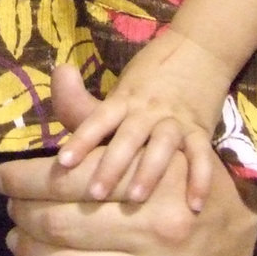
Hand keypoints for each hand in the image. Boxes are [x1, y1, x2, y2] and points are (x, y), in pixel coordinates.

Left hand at [0, 64, 256, 255]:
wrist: (245, 229)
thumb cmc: (176, 174)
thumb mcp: (142, 136)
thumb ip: (93, 112)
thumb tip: (57, 74)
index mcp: (147, 179)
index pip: (65, 177)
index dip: (22, 178)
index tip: (0, 179)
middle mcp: (156, 226)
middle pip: (63, 224)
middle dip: (25, 217)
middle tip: (11, 213)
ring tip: (20, 243)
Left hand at [56, 30, 228, 210]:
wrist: (198, 50)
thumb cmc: (151, 75)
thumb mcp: (121, 88)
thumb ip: (93, 104)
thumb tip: (55, 79)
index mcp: (124, 99)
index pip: (99, 119)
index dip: (82, 140)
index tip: (63, 163)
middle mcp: (147, 109)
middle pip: (128, 136)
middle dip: (111, 165)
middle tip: (94, 193)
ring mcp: (175, 119)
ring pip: (161, 144)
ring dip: (148, 170)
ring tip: (137, 198)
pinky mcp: (201, 129)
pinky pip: (201, 155)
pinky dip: (199, 178)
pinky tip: (194, 205)